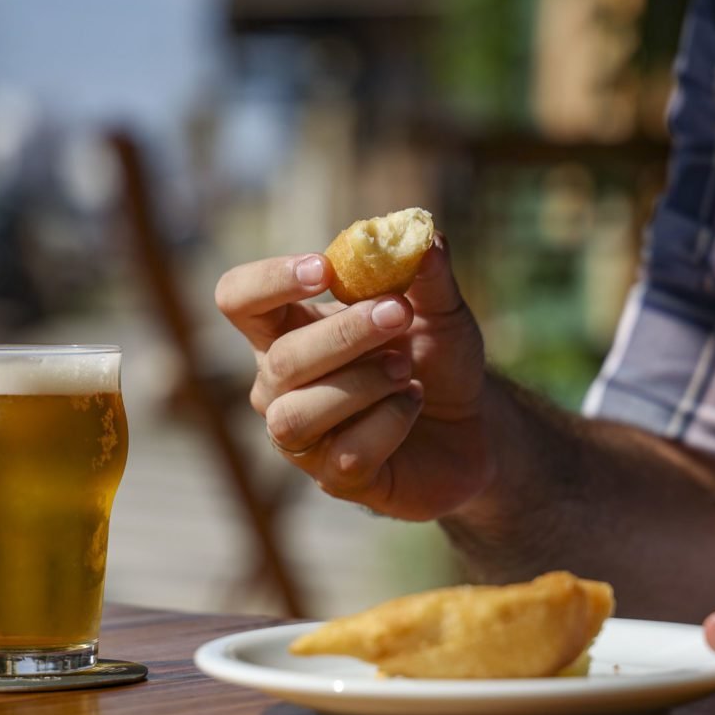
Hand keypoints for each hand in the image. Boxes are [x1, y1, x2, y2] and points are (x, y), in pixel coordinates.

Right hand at [214, 234, 492, 520]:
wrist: (475, 426)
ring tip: (406, 370)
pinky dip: (389, 422)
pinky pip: (346, 454)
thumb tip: (422, 236)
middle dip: (343, 334)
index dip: (269, 281)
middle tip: (398, 314)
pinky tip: (413, 405)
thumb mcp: (441, 310)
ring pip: (297, 416)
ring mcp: (303, 438)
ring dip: (361, 384)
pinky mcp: (336, 478)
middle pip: (279, 361)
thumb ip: (428, 274)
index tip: (323, 269)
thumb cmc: (437, 359)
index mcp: (288, 330)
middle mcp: (280, 386)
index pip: (239, 299)